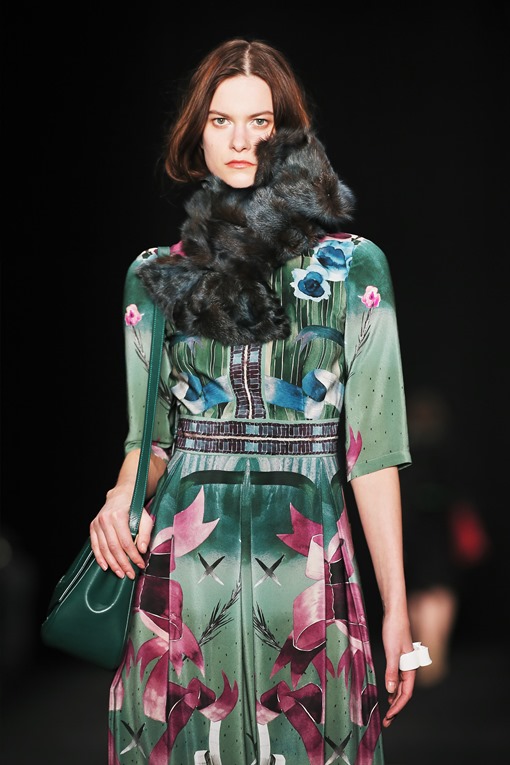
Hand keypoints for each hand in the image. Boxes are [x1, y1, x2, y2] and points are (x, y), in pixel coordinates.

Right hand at [90, 485, 152, 578]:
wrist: (120, 496)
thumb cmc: (134, 508)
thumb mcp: (145, 517)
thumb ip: (145, 533)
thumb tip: (142, 550)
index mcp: (118, 516)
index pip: (126, 542)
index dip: (133, 556)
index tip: (140, 565)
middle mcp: (105, 520)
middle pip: (114, 548)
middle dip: (123, 563)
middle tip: (130, 574)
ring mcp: (97, 524)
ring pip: (104, 549)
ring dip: (112, 564)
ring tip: (120, 574)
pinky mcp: (92, 527)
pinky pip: (94, 546)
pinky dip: (99, 558)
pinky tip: (106, 567)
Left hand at [380, 611, 415, 727]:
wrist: (395, 614)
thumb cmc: (394, 630)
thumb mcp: (392, 651)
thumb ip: (392, 670)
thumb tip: (390, 690)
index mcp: (410, 668)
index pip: (406, 693)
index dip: (398, 707)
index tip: (389, 717)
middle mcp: (409, 668)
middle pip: (404, 693)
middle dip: (396, 708)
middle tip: (387, 722)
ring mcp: (404, 664)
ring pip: (401, 687)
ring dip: (394, 700)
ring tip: (387, 713)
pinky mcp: (398, 658)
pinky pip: (397, 679)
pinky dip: (393, 688)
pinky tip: (389, 693)